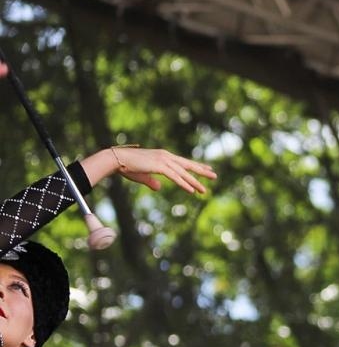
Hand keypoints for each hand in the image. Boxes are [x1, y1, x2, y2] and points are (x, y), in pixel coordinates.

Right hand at [80, 146, 216, 194]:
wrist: (116, 159)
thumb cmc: (127, 167)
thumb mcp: (143, 176)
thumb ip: (152, 182)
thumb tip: (159, 188)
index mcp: (163, 156)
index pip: (183, 162)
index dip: (195, 166)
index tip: (207, 168)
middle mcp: (166, 156)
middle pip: (187, 165)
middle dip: (201, 171)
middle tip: (214, 175)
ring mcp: (163, 160)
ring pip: (183, 173)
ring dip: (194, 182)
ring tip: (204, 191)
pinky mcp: (158, 166)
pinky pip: (175, 177)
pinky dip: (184, 184)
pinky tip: (192, 191)